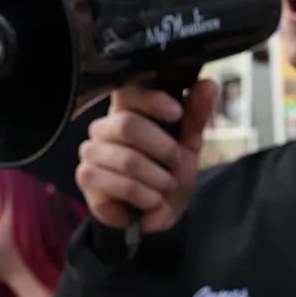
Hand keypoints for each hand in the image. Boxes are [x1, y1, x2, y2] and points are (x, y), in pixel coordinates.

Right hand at [76, 79, 217, 232]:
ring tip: (167, 188)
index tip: (177, 113)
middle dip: (164, 149)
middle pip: (128, 126)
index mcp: (126, 110)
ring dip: (159, 179)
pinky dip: (147, 197)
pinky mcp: (87, 177)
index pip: (129, 92)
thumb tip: (208, 84)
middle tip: (179, 164)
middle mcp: (104, 126)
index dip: (152, 100)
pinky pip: (121, 185)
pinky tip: (153, 202)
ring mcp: (91, 151)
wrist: (158, 212)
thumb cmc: (169, 171)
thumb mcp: (188, 143)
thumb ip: (196, 115)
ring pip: (128, 160)